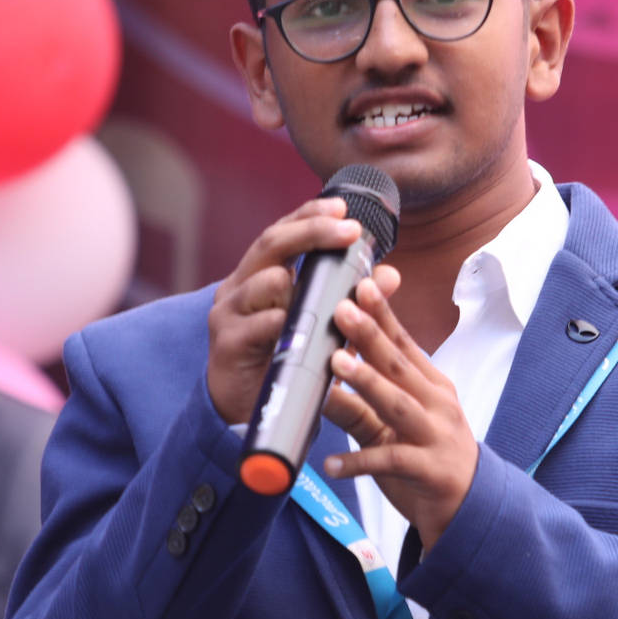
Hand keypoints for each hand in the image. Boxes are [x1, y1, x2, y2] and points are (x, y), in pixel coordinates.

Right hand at [206, 197, 365, 423]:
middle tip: (348, 229)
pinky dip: (283, 322)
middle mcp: (239, 285)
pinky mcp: (226, 342)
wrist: (244, 410)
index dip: (311, 215)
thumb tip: (391, 275)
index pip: (284, 231)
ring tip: (323, 298)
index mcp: (259, 273)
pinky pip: (258, 323)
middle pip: (271, 242)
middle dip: (312, 231)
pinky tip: (297, 326)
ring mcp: (228, 312)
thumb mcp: (325, 327)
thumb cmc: (284, 360)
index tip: (343, 207)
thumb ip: (353, 300)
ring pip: (266, 281)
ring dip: (301, 285)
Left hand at [320, 268, 479, 547]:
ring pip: (398, 405)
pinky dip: (358, 463)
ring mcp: (435, 437)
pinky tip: (330, 464)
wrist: (468, 507)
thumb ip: (365, 393)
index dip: (383, 313)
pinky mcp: (428, 471)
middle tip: (342, 310)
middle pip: (400, 365)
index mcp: (431, 385)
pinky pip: (389, 462)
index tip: (361, 284)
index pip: (404, 343)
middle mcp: (437, 404)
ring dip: (367, 382)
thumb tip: (326, 364)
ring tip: (337, 364)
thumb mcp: (398, 420)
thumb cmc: (427, 455)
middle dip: (370, 335)